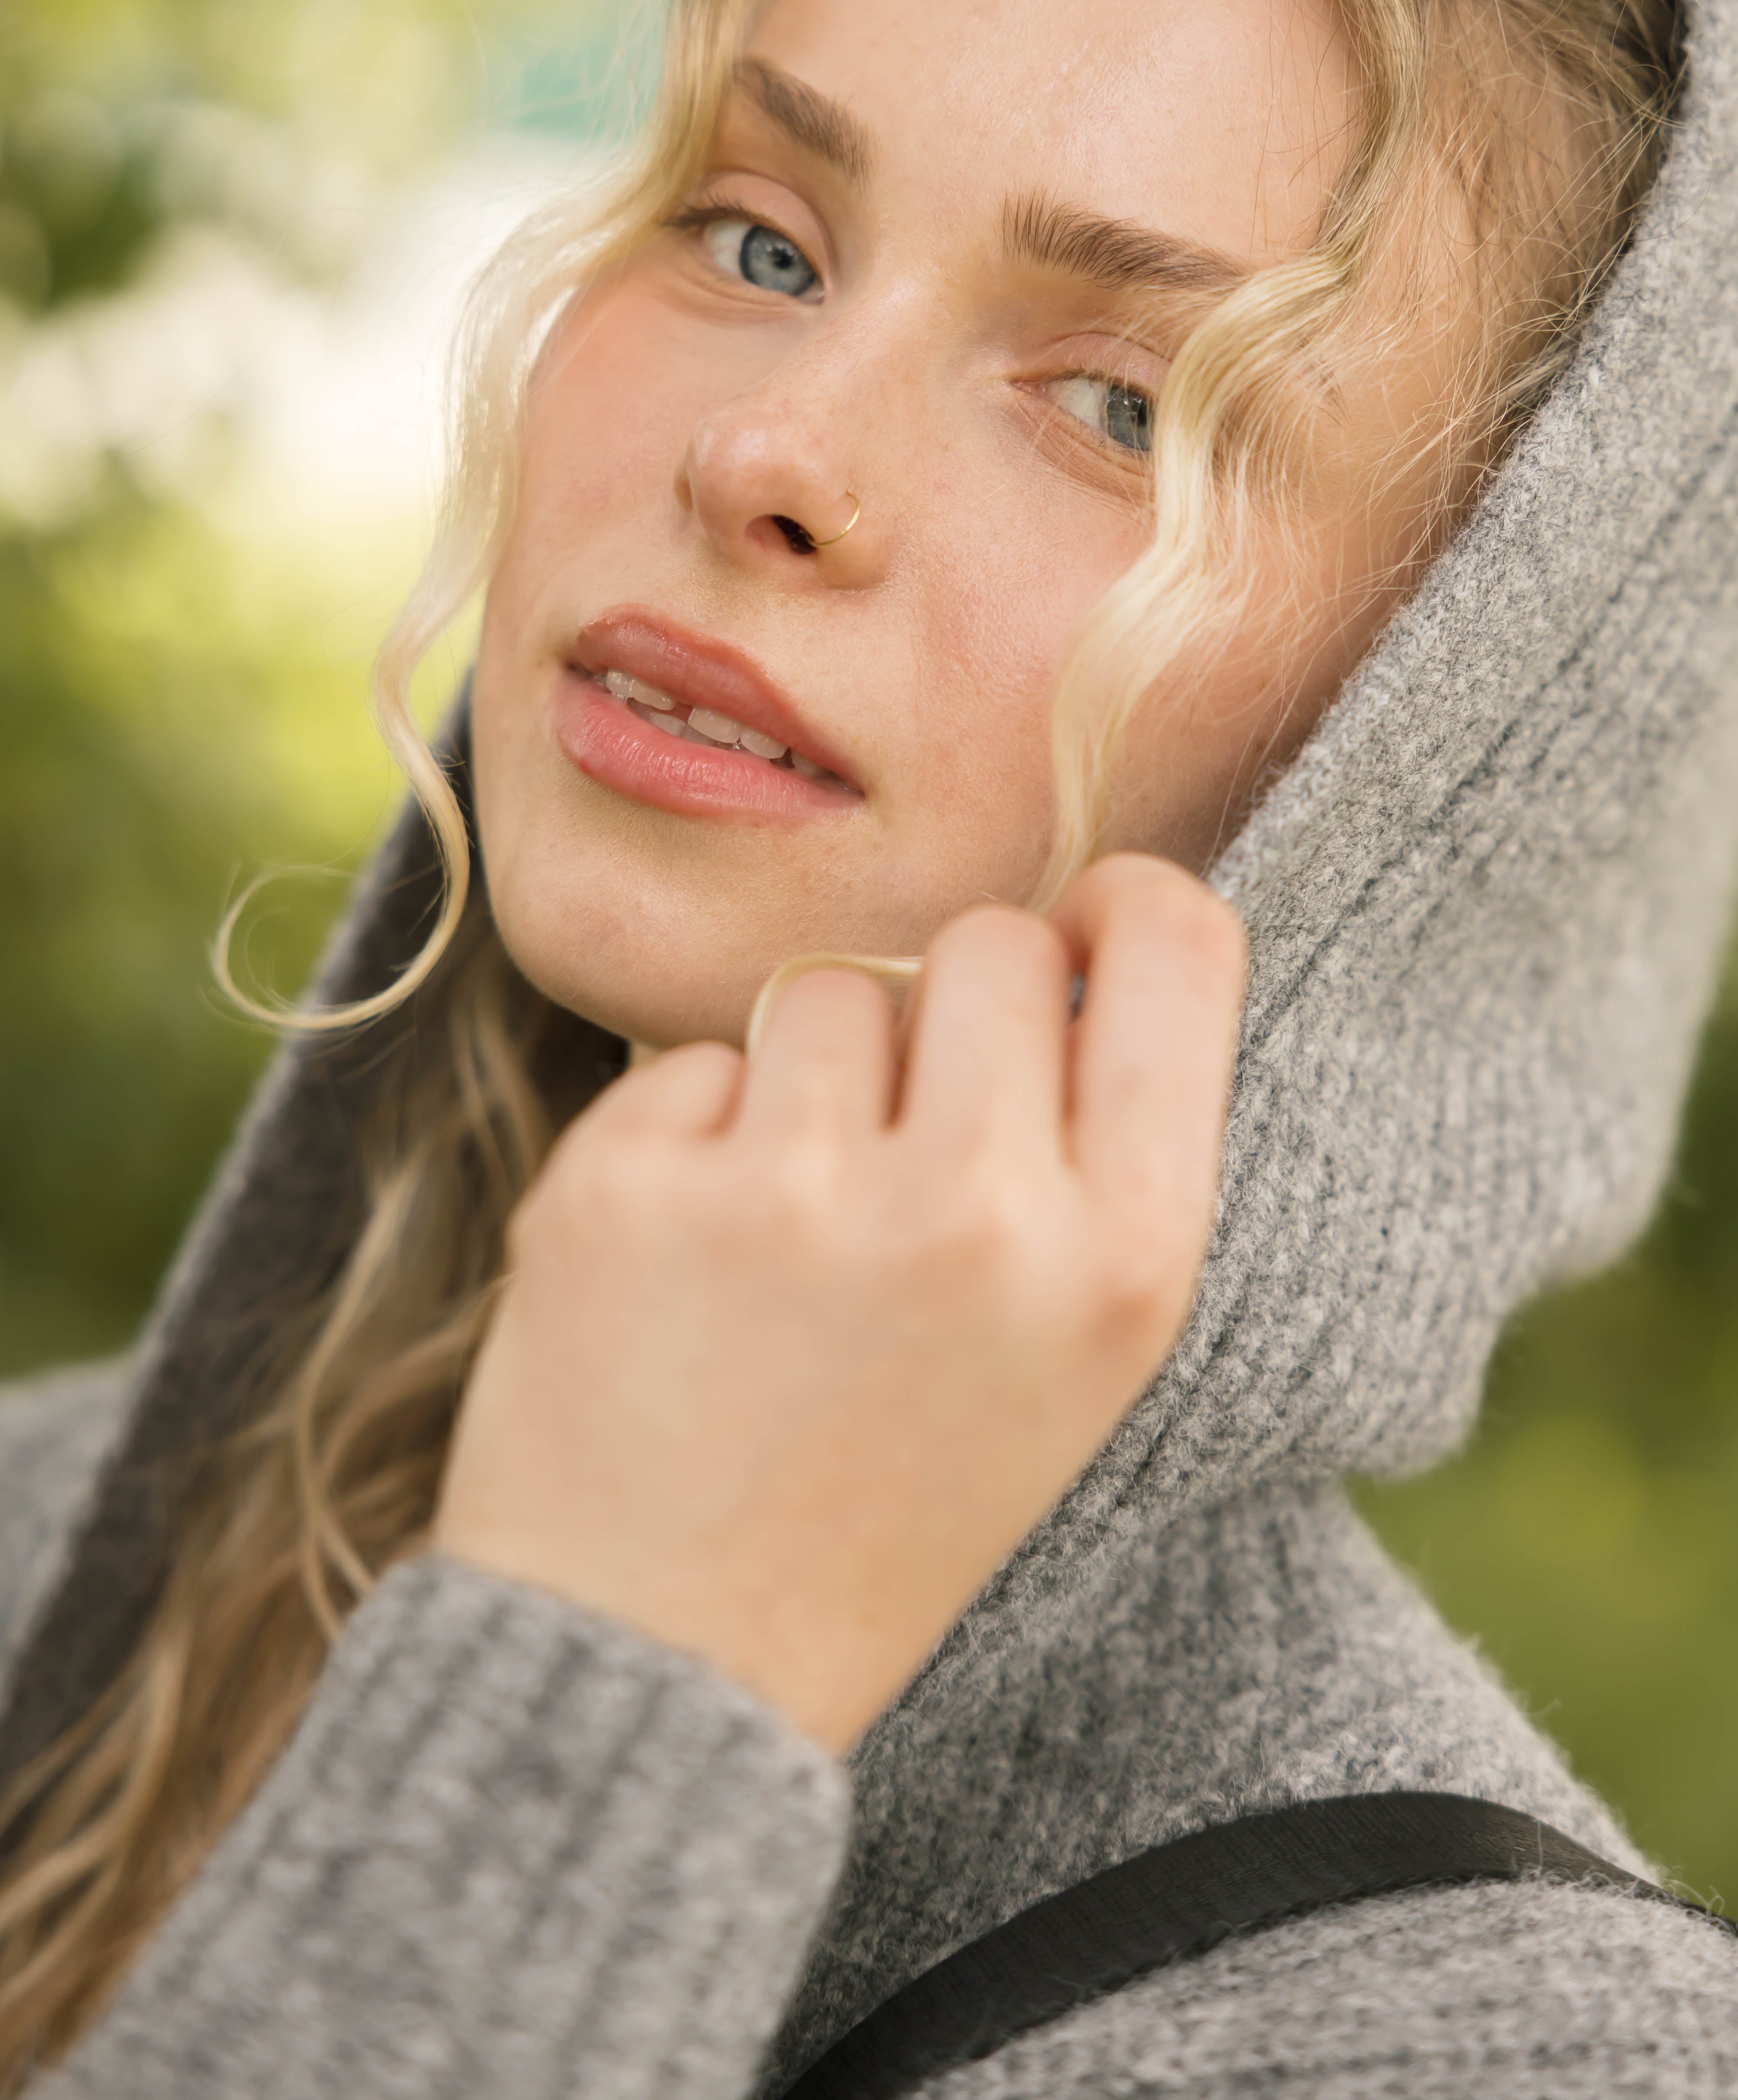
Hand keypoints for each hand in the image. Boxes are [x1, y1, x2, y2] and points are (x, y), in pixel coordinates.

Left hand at [431, 854, 1245, 1752]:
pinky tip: (687, 1267)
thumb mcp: (1071, 1356)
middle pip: (988, 940)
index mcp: (1123, 1262)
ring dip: (810, 1077)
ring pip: (829, 988)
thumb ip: (1097, 1151)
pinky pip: (693, 1058)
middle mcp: (975, 1215)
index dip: (1117, 909)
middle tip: (901, 1140)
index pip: (1175, 941)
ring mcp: (790, 1197)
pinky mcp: (626, 1187)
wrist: (663, 1662)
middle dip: (947, 1010)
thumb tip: (1066, 933)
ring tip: (788, 1234)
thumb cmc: (884, 1498)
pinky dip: (691, 1134)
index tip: (1069, 936)